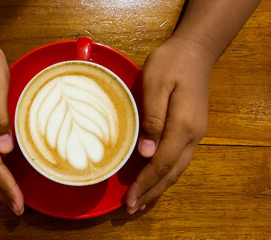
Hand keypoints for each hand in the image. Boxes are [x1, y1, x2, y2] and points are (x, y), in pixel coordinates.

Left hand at [126, 36, 213, 213]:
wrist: (194, 51)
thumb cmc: (170, 64)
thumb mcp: (156, 84)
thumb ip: (152, 119)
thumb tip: (147, 153)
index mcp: (182, 126)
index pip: (161, 163)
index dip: (145, 183)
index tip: (129, 199)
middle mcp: (192, 136)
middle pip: (171, 172)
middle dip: (151, 192)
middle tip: (131, 208)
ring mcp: (195, 134)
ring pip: (177, 169)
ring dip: (159, 187)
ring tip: (142, 202)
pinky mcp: (192, 130)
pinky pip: (179, 160)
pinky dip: (166, 175)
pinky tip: (157, 180)